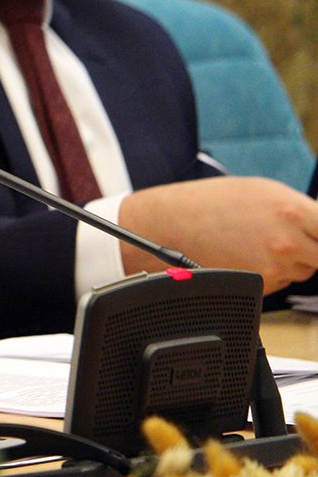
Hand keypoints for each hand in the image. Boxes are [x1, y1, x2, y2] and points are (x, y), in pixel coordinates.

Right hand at [119, 176, 317, 290]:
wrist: (172, 224)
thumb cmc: (212, 203)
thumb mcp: (263, 192)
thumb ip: (301, 210)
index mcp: (293, 211)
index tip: (317, 235)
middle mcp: (288, 241)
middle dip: (313, 247)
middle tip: (290, 236)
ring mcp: (275, 266)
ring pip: (305, 270)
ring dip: (293, 260)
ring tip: (259, 241)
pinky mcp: (262, 284)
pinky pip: (282, 280)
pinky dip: (273, 271)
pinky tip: (248, 254)